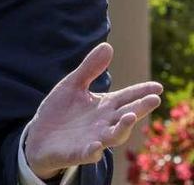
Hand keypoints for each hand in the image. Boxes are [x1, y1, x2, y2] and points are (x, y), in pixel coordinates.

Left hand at [24, 42, 162, 179]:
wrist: (40, 136)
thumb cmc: (60, 110)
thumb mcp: (73, 85)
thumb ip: (89, 69)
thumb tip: (107, 45)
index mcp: (104, 106)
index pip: (127, 97)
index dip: (142, 92)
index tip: (158, 87)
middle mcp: (104, 123)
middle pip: (126, 116)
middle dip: (140, 109)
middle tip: (153, 99)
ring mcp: (93, 139)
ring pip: (114, 136)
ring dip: (123, 128)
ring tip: (129, 117)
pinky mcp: (77, 152)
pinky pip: (88, 154)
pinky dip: (93, 151)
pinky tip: (96, 145)